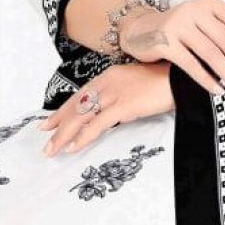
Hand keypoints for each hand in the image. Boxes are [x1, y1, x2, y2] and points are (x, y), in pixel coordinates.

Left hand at [39, 62, 174, 155]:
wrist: (181, 78)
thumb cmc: (163, 82)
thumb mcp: (135, 86)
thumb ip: (119, 95)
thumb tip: (109, 112)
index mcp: (109, 76)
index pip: (80, 95)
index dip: (63, 110)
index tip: (50, 121)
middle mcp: (107, 82)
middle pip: (75, 105)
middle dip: (57, 123)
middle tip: (44, 136)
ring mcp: (114, 93)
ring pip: (80, 116)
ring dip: (64, 134)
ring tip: (52, 149)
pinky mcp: (123, 105)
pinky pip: (97, 124)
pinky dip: (83, 136)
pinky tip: (74, 147)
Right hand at [119, 0, 224, 96]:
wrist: (141, 30)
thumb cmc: (180, 25)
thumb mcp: (206, 16)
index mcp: (210, 3)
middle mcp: (195, 10)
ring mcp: (179, 26)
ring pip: (211, 54)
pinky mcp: (165, 43)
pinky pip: (190, 64)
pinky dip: (206, 79)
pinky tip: (218, 90)